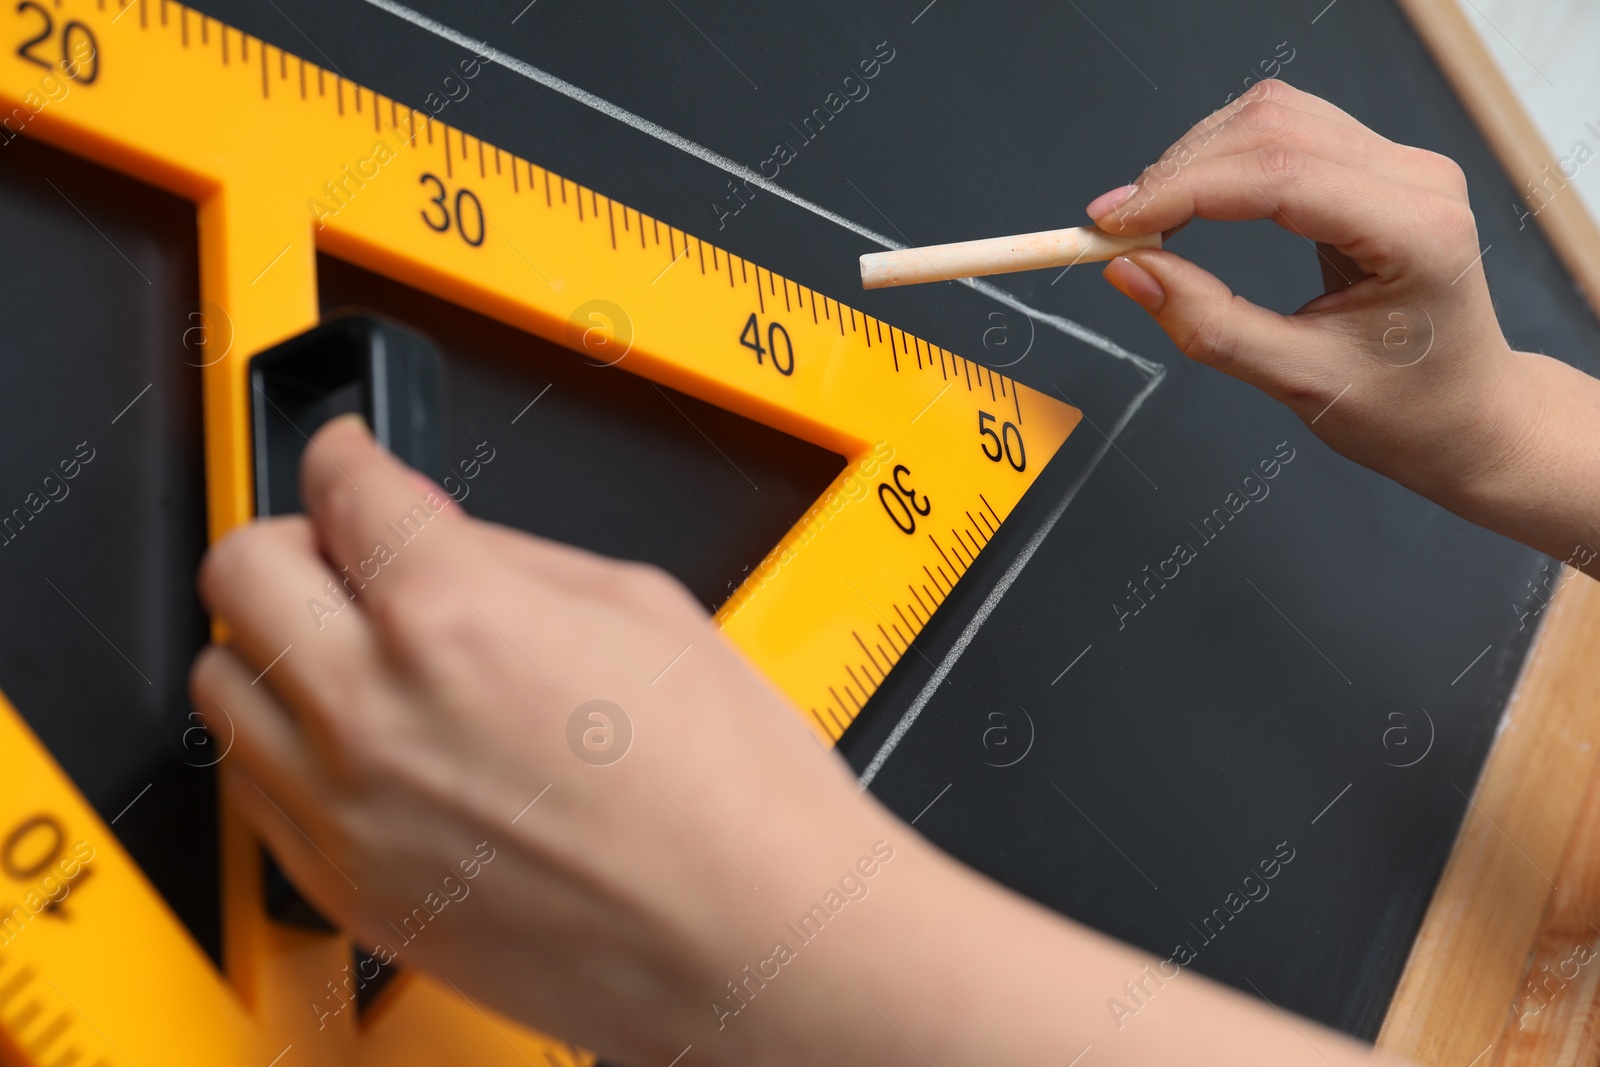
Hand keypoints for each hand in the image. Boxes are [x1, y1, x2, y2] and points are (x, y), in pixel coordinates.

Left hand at [191, 416, 915, 1062]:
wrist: (755, 938)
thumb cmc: (730, 792)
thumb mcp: (642, 606)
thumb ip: (509, 556)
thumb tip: (437, 535)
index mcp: (453, 614)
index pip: (340, 486)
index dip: (347, 454)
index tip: (350, 462)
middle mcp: (375, 711)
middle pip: (239, 573)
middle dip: (290, 540)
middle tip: (341, 553)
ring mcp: (349, 812)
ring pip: (223, 689)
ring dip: (275, 649)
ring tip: (345, 654)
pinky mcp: (351, 892)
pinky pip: (253, 796)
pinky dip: (287, 750)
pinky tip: (356, 745)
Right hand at [1088, 80, 1599, 569]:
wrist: (1470, 415)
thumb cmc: (1406, 411)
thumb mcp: (1300, 382)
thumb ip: (1210, 326)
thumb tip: (1129, 272)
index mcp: (1415, 233)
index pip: (1279, 177)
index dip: (1182, 192)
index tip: (1111, 225)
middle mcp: (1417, 180)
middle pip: (1273, 128)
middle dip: (1179, 170)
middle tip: (1115, 227)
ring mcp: (1402, 165)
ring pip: (1276, 116)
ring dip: (1198, 156)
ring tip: (1148, 217)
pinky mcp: (1378, 167)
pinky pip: (1289, 131)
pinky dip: (1225, 157)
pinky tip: (1191, 199)